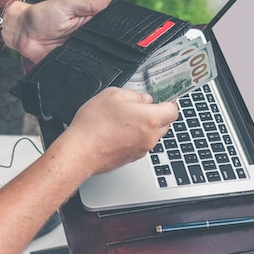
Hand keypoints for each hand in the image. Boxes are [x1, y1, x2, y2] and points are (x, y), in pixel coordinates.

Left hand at [6, 0, 112, 63]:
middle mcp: (83, 38)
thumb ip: (87, 4)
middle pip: (101, 45)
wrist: (21, 32)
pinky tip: (84, 68)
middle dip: (105, 48)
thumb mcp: (66, 5)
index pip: (105, 27)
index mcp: (86, 22)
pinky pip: (77, 69)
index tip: (122, 33)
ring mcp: (76, 51)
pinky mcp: (66, 63)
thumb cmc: (41, 14)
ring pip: (91, 59)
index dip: (113, 30)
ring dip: (93, 59)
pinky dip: (80, 69)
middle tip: (108, 48)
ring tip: (95, 58)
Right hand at [64, 87, 178, 174]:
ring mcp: (141, 149)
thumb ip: (134, 95)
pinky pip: (140, 144)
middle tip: (139, 107)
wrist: (80, 151)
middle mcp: (150, 137)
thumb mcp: (113, 95)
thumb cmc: (94, 125)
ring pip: (152, 135)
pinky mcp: (131, 158)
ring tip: (124, 119)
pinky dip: (134, 137)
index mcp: (150, 119)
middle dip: (156, 114)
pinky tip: (117, 131)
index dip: (168, 102)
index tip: (163, 99)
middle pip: (165, 124)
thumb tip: (144, 100)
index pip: (173, 111)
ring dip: (144, 126)